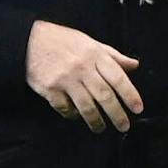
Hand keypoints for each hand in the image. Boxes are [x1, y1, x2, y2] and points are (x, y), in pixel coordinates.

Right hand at [25, 21, 141, 132]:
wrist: (29, 40)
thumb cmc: (63, 41)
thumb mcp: (90, 42)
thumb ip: (112, 56)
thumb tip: (134, 65)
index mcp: (95, 55)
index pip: (118, 77)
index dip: (130, 94)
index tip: (138, 108)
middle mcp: (82, 68)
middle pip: (105, 96)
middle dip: (117, 114)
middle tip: (124, 126)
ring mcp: (65, 80)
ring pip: (86, 106)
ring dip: (96, 120)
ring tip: (101, 127)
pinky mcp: (50, 89)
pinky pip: (65, 108)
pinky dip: (72, 115)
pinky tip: (76, 116)